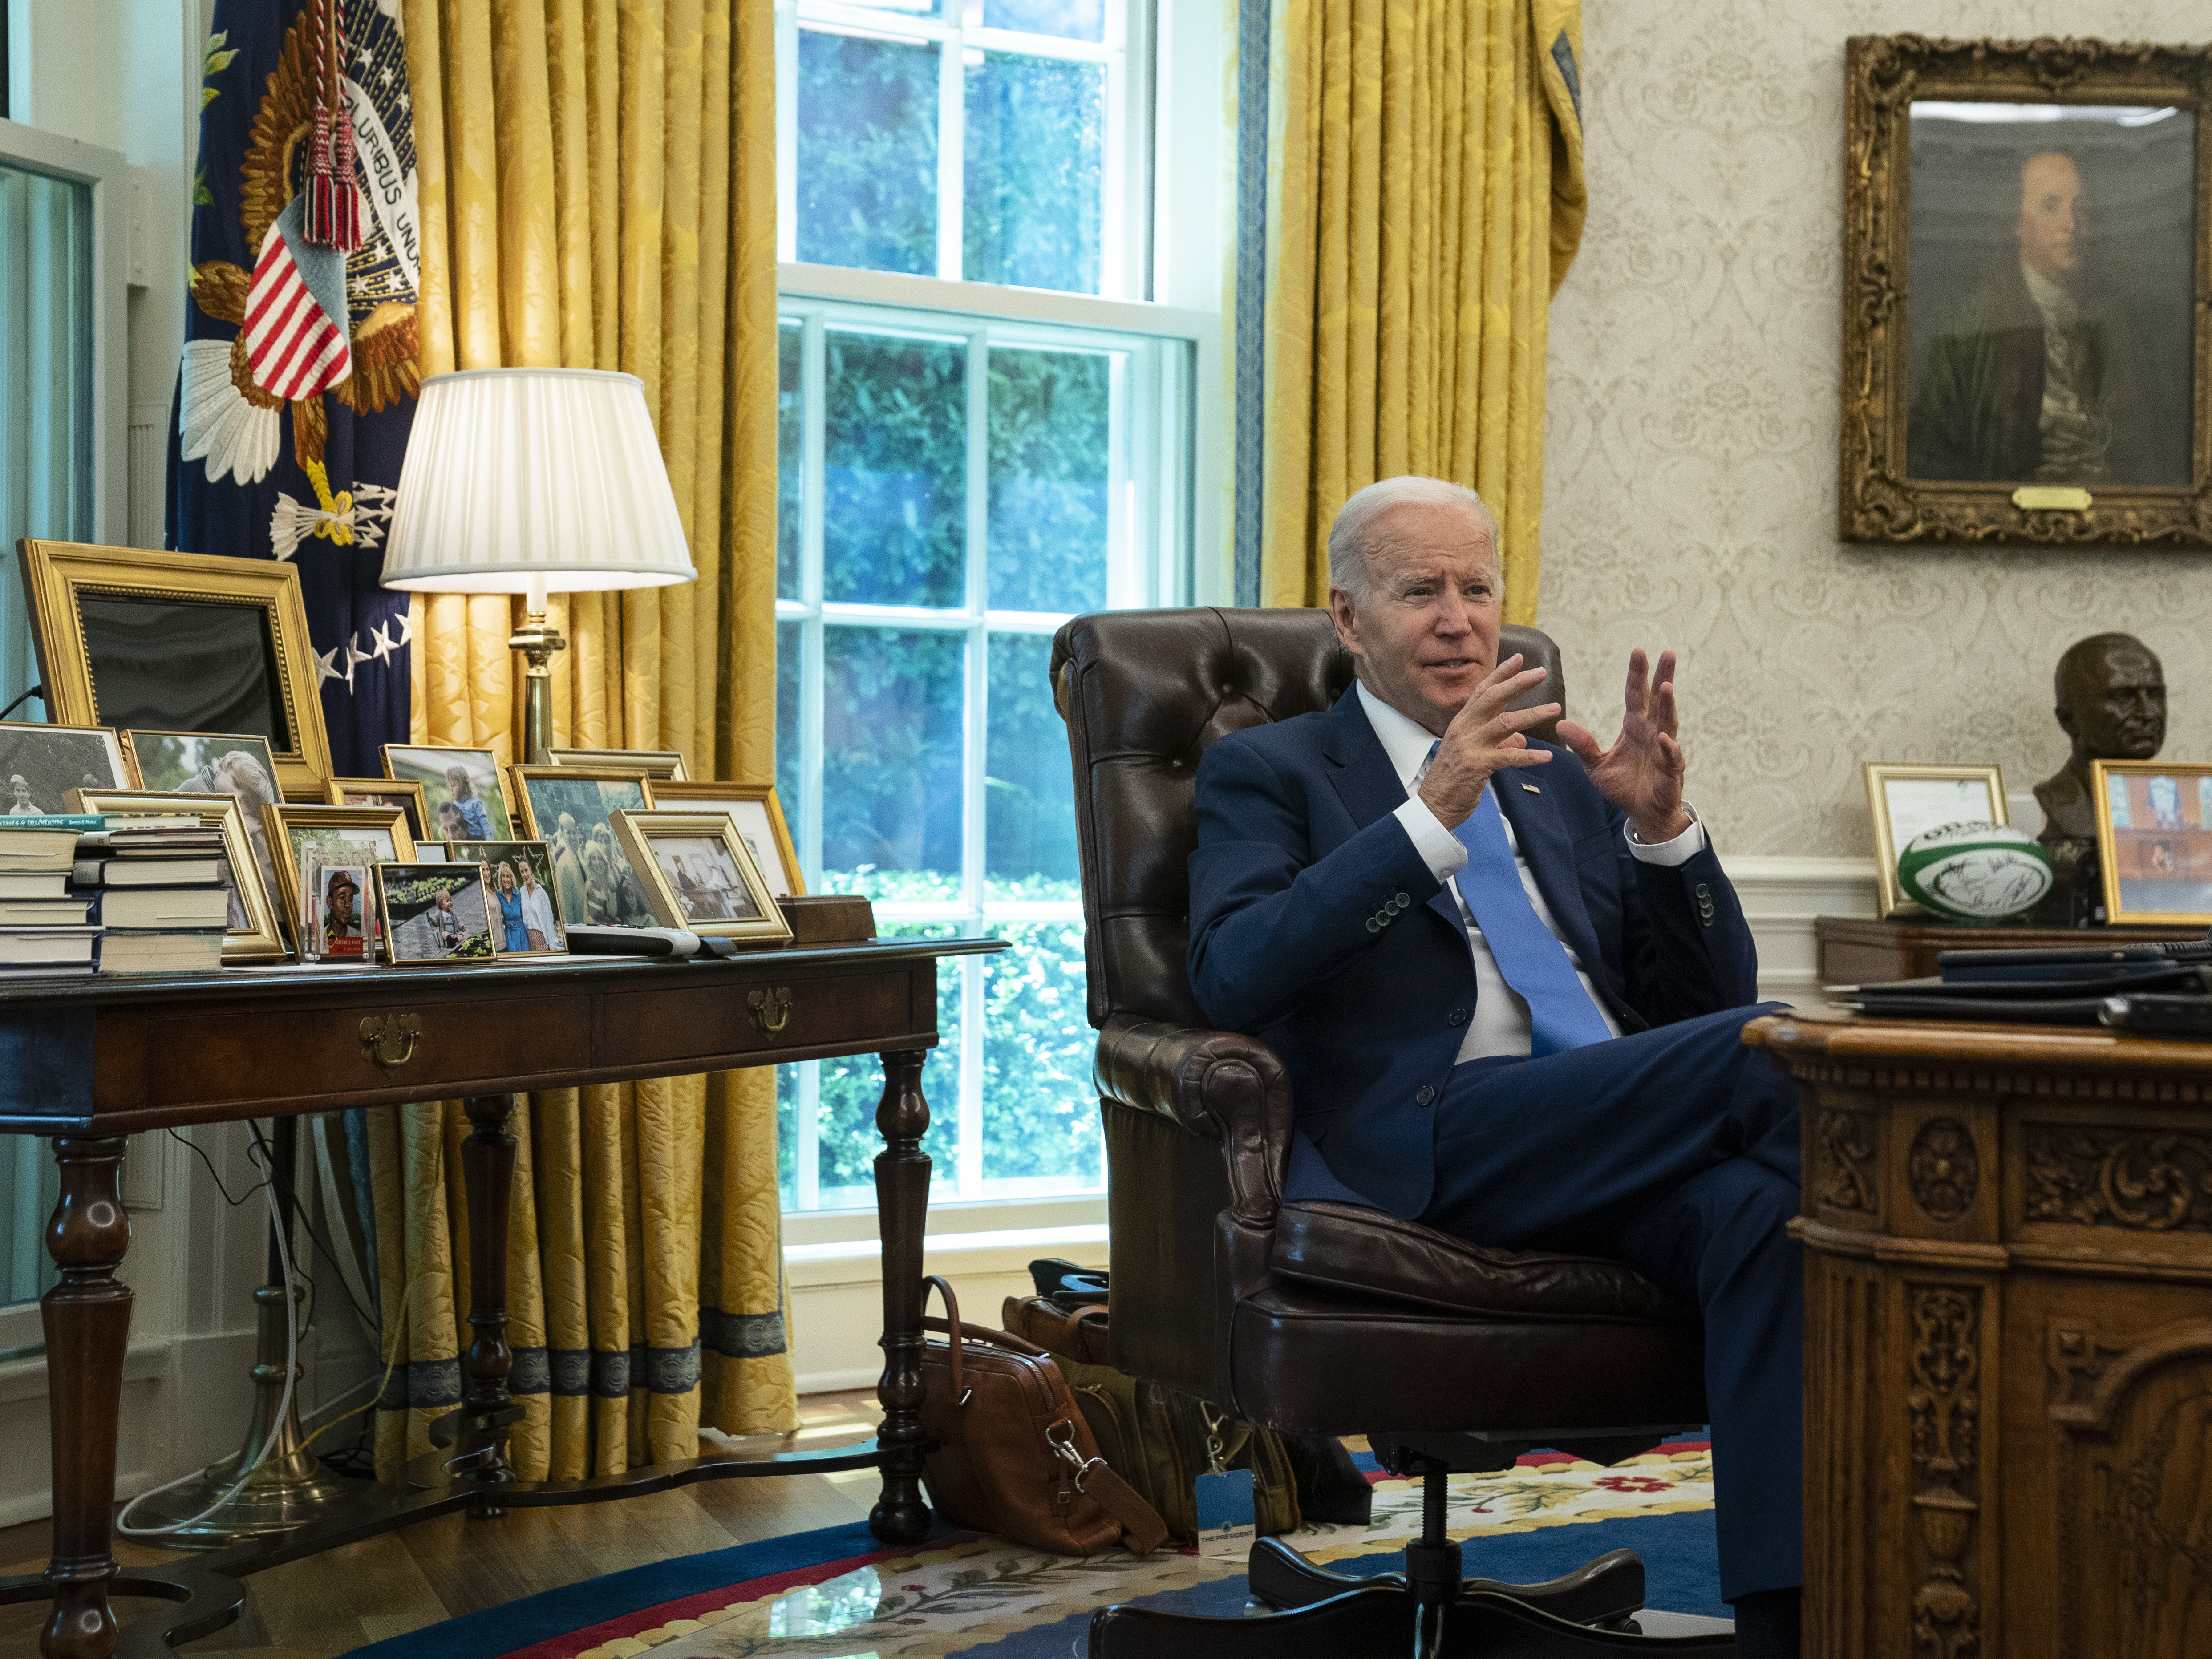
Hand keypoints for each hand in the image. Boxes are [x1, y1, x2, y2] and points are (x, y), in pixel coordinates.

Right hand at [1416, 655, 1558, 828]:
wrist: (1433, 806)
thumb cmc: (1452, 780)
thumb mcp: (1473, 754)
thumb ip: (1497, 742)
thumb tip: (1521, 738)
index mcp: (1462, 723)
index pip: (1482, 691)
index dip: (1500, 674)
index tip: (1519, 659)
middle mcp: (1464, 729)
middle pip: (1493, 699)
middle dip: (1518, 683)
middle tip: (1540, 673)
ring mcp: (1470, 746)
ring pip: (1504, 723)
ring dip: (1532, 714)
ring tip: (1554, 709)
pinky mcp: (1477, 766)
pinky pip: (1508, 756)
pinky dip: (1529, 755)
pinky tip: (1546, 756)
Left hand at [1555, 648, 1689, 843]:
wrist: (1641, 813)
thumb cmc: (1623, 786)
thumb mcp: (1595, 765)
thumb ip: (1582, 744)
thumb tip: (1561, 723)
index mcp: (1634, 727)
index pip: (1635, 695)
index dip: (1637, 674)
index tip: (1638, 651)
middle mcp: (1651, 733)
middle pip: (1657, 700)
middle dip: (1662, 677)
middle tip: (1667, 653)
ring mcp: (1664, 750)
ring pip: (1667, 723)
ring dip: (1667, 705)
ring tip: (1666, 686)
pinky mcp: (1670, 770)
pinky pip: (1670, 756)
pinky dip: (1668, 748)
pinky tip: (1665, 738)